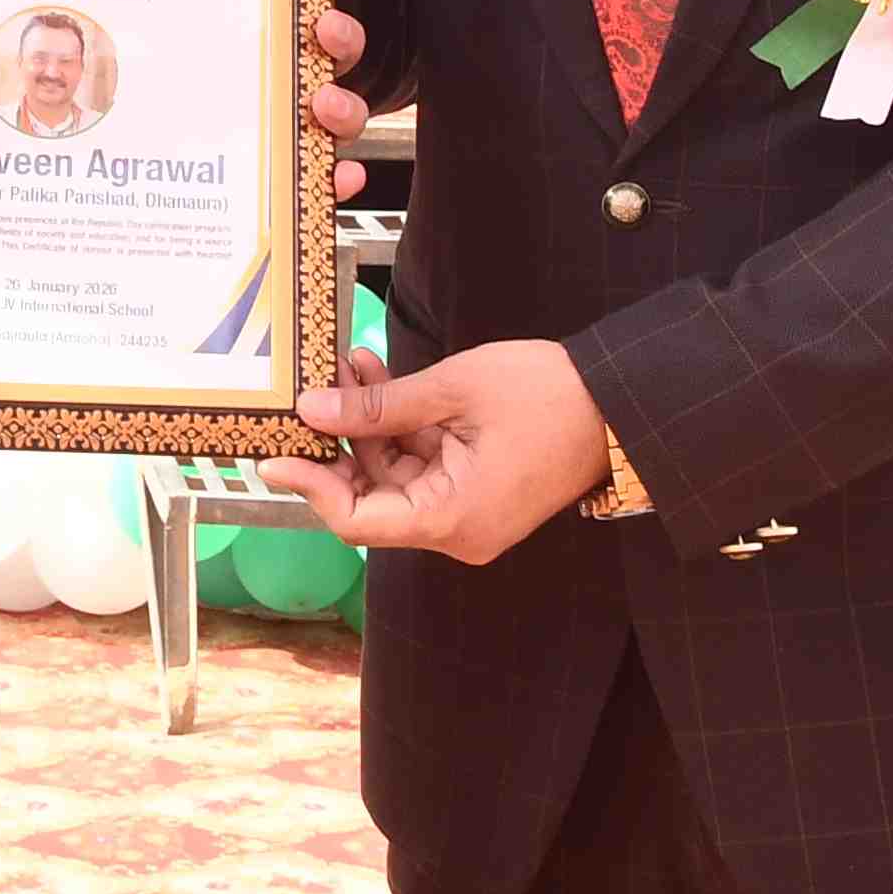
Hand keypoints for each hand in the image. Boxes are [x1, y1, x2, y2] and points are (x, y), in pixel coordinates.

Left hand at [256, 336, 614, 563]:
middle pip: (372, 497)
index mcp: (452, 519)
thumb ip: (378, 406)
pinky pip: (423, 465)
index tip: (271, 458)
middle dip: (338, 442)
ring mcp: (468, 513)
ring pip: (394, 475)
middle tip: (306, 395)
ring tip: (350, 363)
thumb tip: (312, 410)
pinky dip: (399, 427)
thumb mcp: (452, 391)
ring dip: (368, 424)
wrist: (621, 402)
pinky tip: (378, 377)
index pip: (359, 520)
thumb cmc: (548, 396)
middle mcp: (457, 530)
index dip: (310, 488)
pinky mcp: (476, 491)